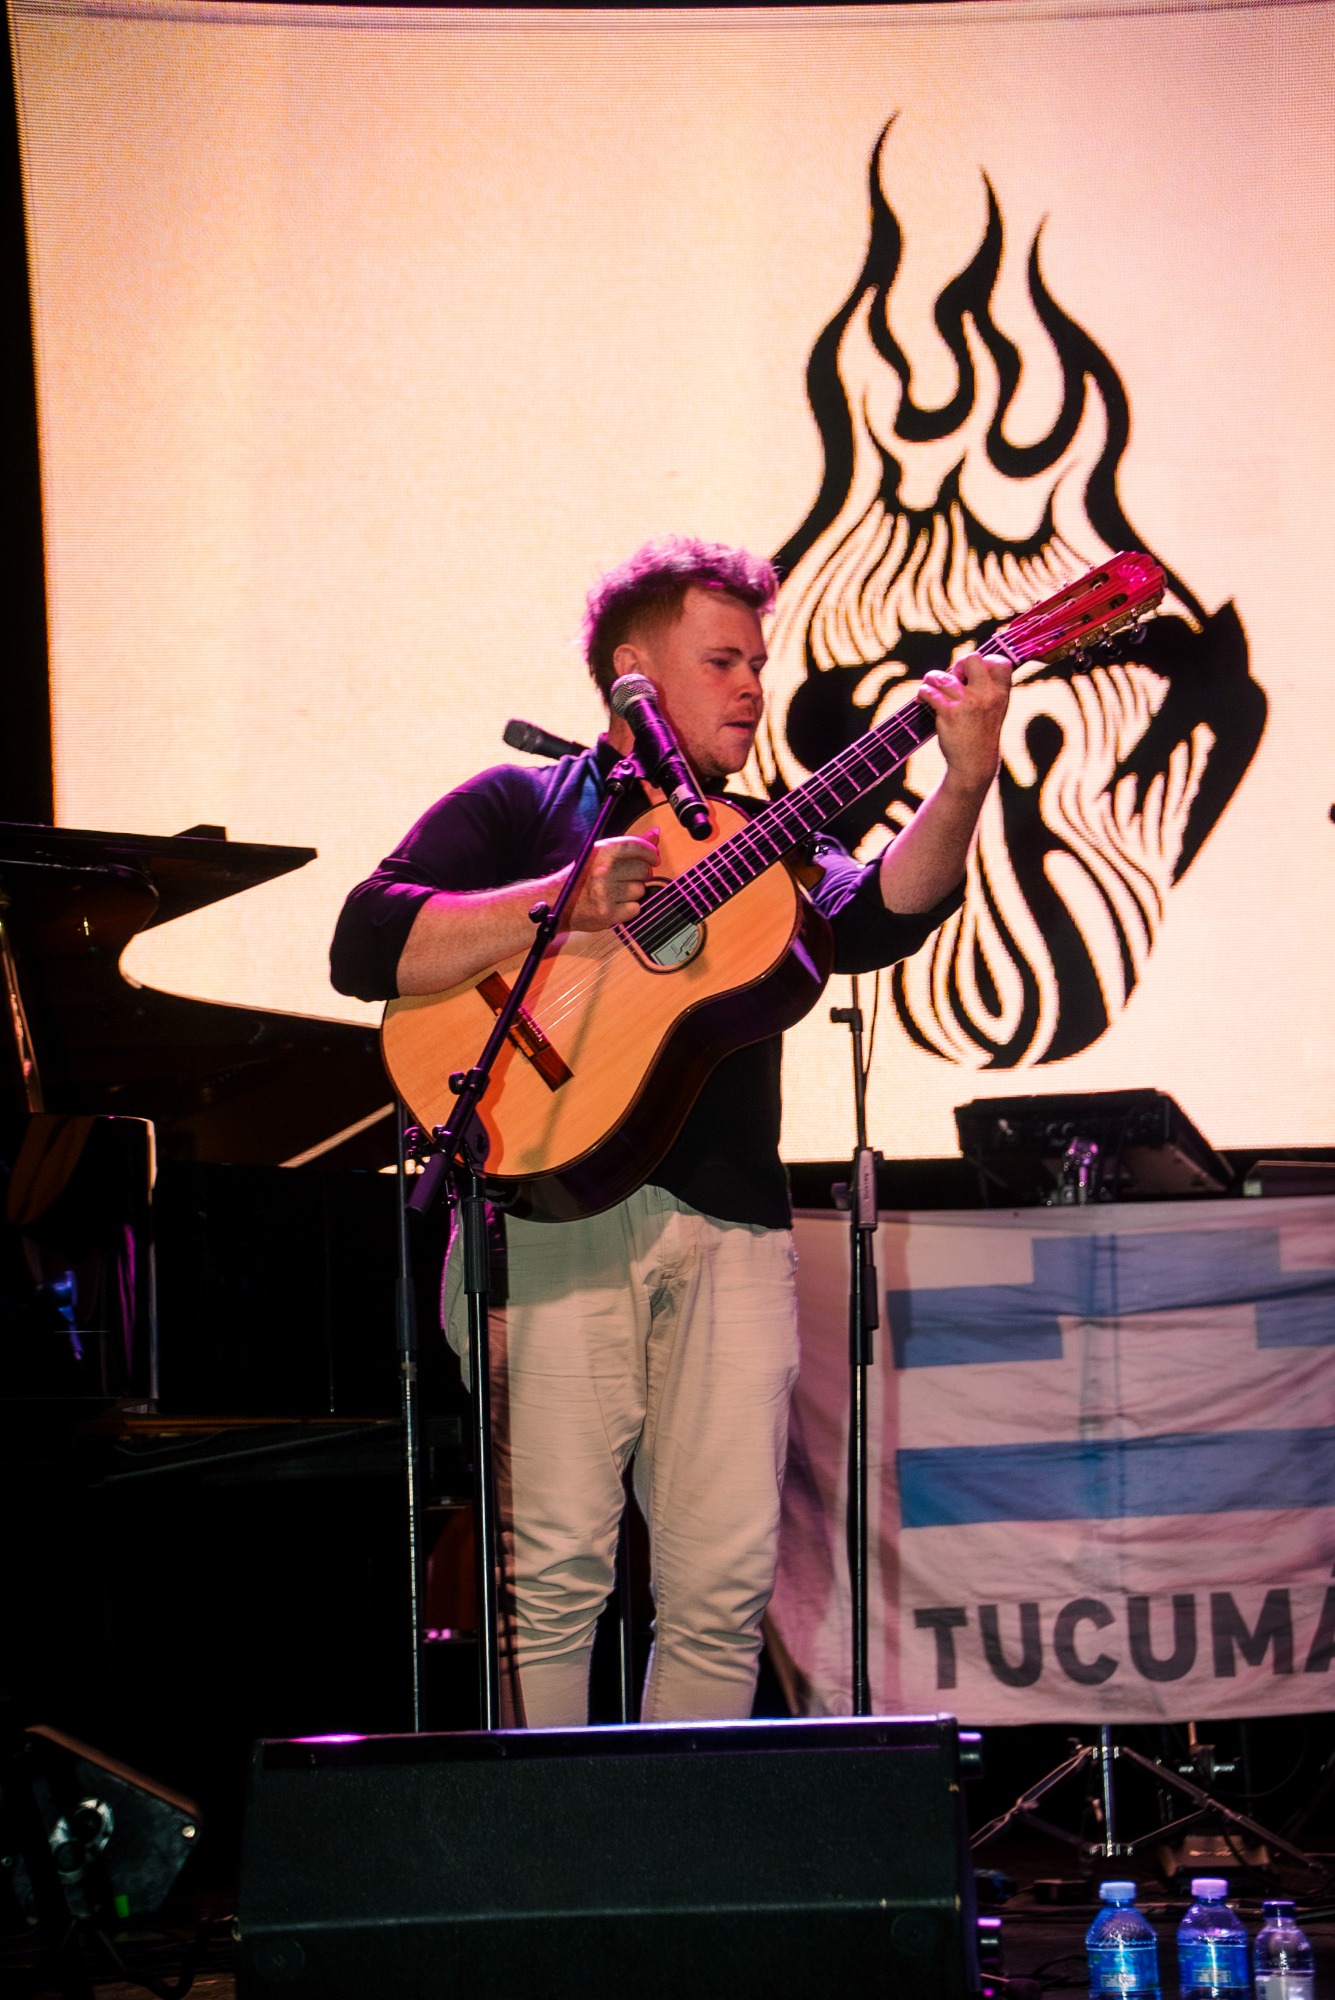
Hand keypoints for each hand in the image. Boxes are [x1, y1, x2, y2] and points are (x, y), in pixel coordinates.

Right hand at [566, 830, 659, 929]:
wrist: (554, 901)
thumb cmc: (581, 876)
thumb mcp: (600, 854)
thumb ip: (629, 846)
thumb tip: (655, 834)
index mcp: (602, 851)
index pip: (637, 846)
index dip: (651, 852)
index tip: (654, 858)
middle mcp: (604, 870)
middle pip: (644, 870)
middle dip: (640, 875)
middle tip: (626, 878)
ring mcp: (605, 893)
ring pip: (641, 890)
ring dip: (633, 893)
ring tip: (616, 892)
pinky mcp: (608, 914)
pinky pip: (635, 909)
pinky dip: (629, 909)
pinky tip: (615, 905)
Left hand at [919, 650, 1011, 793]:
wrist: (974, 764)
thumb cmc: (980, 734)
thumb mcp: (994, 709)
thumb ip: (986, 687)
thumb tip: (963, 664)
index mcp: (1001, 693)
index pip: (1000, 662)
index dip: (984, 660)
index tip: (972, 674)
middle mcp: (987, 695)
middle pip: (971, 659)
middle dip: (957, 665)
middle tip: (952, 680)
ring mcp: (968, 702)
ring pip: (943, 676)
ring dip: (932, 680)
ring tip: (930, 688)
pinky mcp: (950, 713)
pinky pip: (930, 691)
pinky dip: (923, 693)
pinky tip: (922, 700)